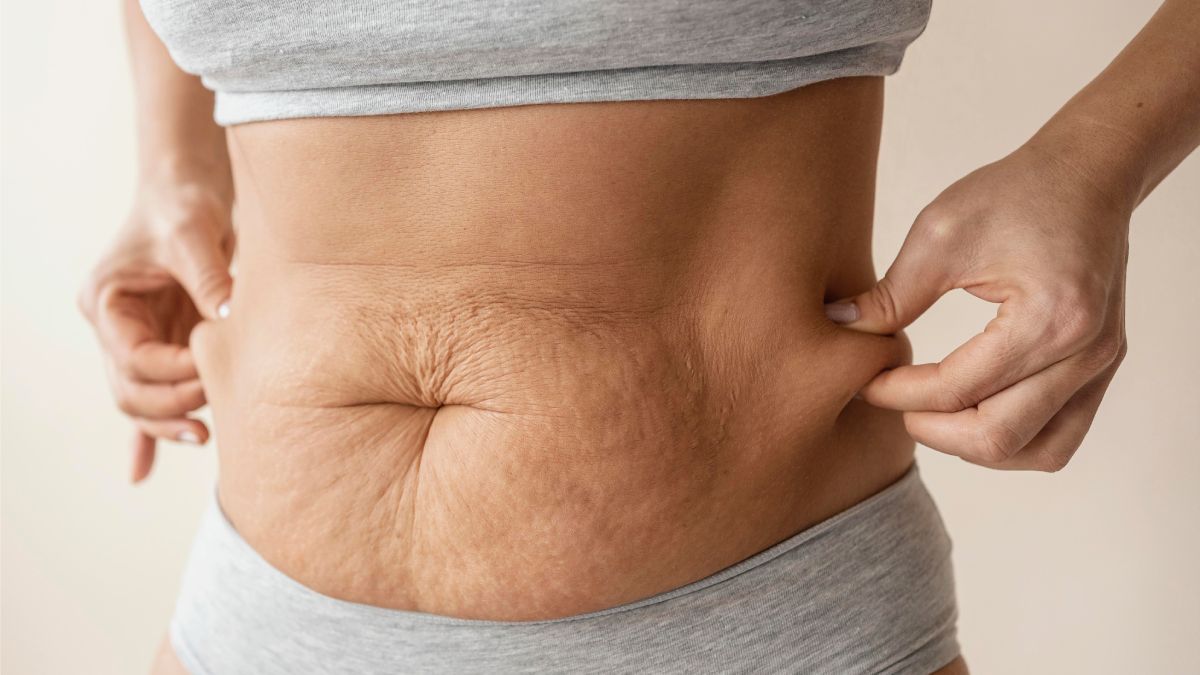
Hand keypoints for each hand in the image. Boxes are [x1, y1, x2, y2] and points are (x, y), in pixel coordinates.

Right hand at [77, 172, 234, 482]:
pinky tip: (140, 474)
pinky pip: (149, 396)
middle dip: (168, 407)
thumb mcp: (194, 233)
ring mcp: (137, 340)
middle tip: (213, 416)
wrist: (190, 192)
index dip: (172, 372)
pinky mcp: (162, 346)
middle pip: (129, 389)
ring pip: (140, 399)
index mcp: (107, 301)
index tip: (213, 369)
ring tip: (206, 437)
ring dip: (167, 423)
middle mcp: (114, 326)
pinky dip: (146, 435)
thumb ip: (208, 276)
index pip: (132, 358)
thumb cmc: (184, 204)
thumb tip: (229, 317)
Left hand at [825, 140, 1129, 471]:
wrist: (1085, 175)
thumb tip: (839, 327)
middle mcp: (1087, 353)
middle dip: (930, 428)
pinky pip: (1060, 437)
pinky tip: (970, 412)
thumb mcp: (940, 234)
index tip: (866, 379)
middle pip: (997, 436)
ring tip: (930, 411)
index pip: (959, 389)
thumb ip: (890, 294)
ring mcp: (1102, 365)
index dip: (900, 393)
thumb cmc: (1013, 194)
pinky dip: (1013, 440)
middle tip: (892, 399)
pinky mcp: (1103, 369)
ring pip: (1036, 452)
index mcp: (1049, 318)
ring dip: (972, 445)